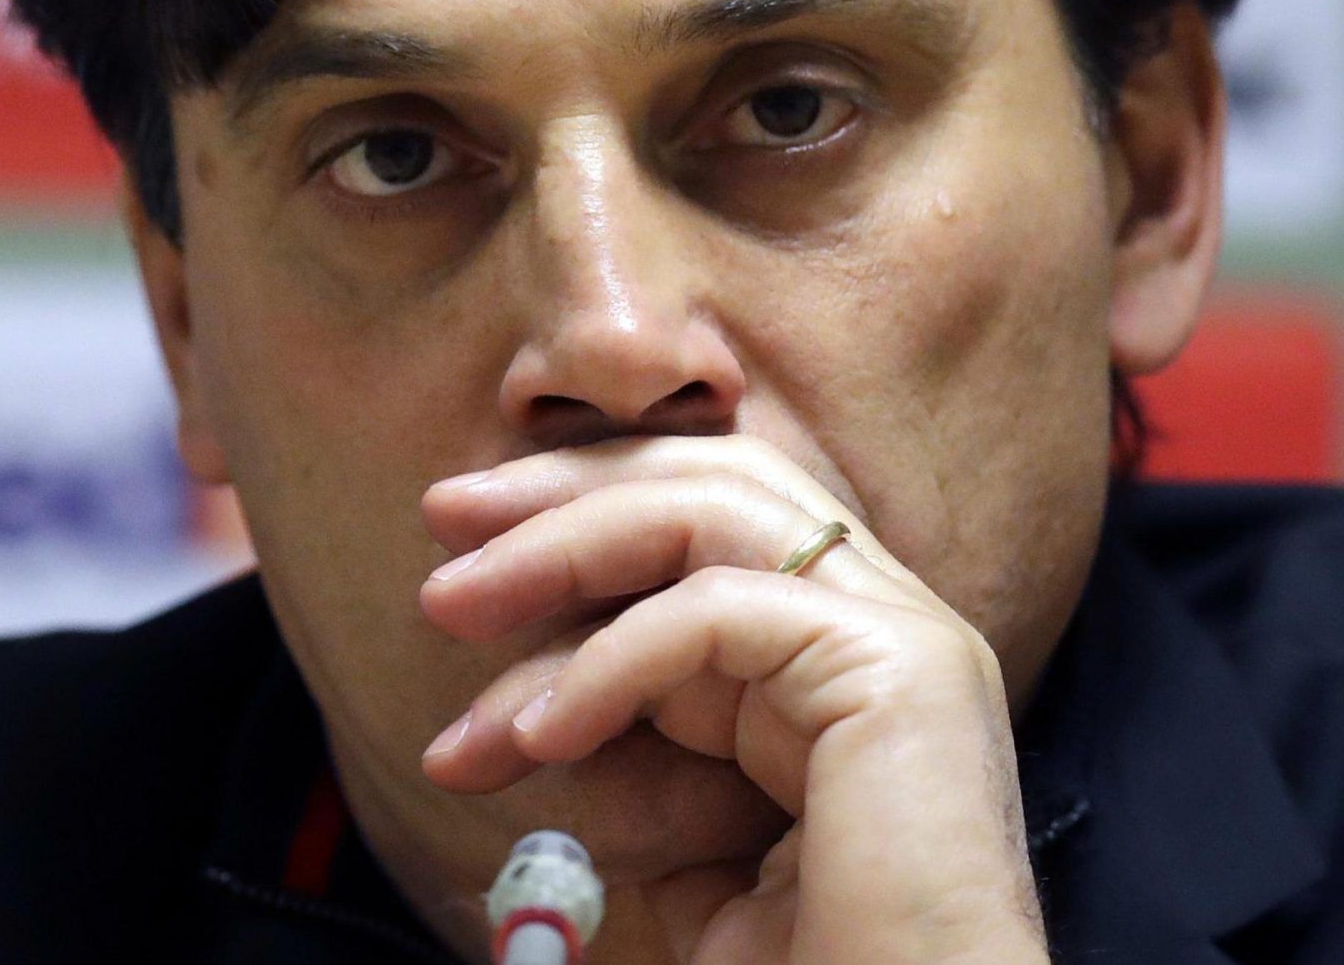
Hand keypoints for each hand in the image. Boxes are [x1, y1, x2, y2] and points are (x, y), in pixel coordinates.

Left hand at [418, 436, 1048, 964]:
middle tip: (440, 518)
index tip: (458, 572)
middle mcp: (886, 623)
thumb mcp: (691, 863)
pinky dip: (610, 660)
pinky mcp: (897, 669)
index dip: (577, 530)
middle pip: (713, 481)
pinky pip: (718, 612)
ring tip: (452, 604)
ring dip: (563, 545)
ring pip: (714, 511)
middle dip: (564, 491)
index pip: (706, 528)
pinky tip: (539, 734)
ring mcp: (903, 636)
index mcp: (845, 659)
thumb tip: (516, 730)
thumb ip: (635, 778)